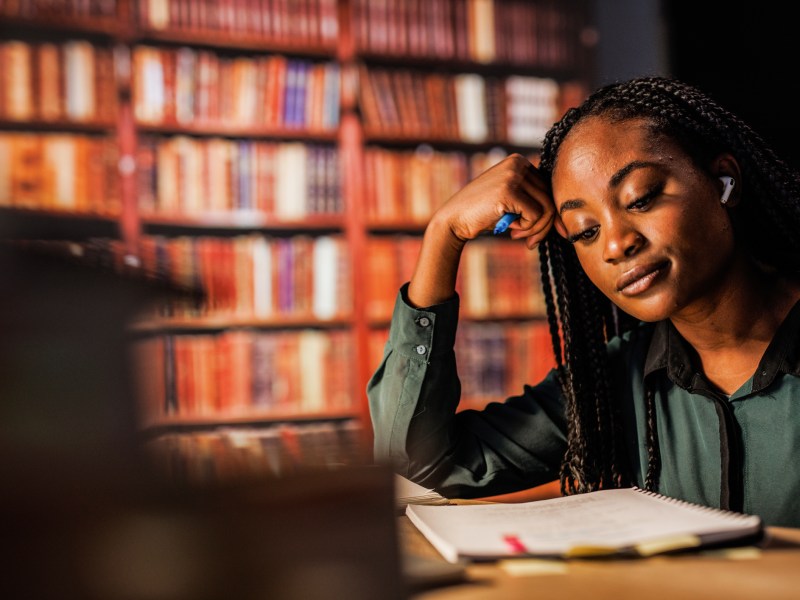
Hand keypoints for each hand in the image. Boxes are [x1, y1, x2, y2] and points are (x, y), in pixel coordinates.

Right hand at [432, 153, 555, 248]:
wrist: (453, 220)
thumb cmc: (484, 215)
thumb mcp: (512, 203)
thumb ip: (534, 202)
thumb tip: (567, 223)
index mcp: (519, 161)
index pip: (549, 188)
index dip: (548, 214)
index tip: (536, 233)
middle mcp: (518, 163)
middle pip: (550, 197)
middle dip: (543, 225)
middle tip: (529, 241)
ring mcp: (513, 175)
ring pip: (546, 207)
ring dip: (536, 229)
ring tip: (518, 236)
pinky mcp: (509, 190)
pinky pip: (535, 214)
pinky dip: (526, 228)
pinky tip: (509, 229)